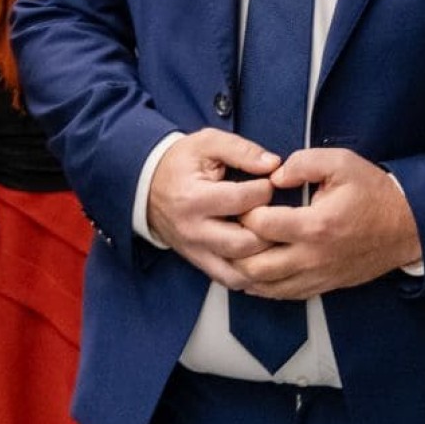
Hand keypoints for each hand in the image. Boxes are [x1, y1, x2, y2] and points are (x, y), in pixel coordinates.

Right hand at [147, 128, 281, 289]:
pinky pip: (231, 280)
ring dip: (265, 256)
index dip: (265, 189)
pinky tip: (264, 257)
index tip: (270, 182)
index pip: (241, 200)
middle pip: (244, 242)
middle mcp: (193, 231)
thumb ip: (241, 150)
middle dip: (270, 227)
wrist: (148, 185)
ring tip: (275, 234)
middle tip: (277, 211)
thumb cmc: (180, 162)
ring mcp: (196, 251)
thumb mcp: (207, 143)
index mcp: (193, 198)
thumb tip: (273, 164)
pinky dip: (252, 274)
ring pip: (241, 269)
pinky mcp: (199, 262)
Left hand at [235, 147, 421, 299]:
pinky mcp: (322, 286)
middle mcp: (313, 257)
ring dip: (243, 270)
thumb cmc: (373, 192)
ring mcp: (317, 276)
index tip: (239, 198)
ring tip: (234, 248)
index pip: (262, 225)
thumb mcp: (341, 162)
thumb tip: (273, 175)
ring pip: (265, 287)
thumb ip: (302, 162)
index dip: (243, 210)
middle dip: (235, 246)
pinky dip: (261, 285)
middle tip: (230, 226)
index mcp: (316, 225)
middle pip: (255, 266)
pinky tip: (251, 270)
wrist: (407, 226)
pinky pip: (282, 295)